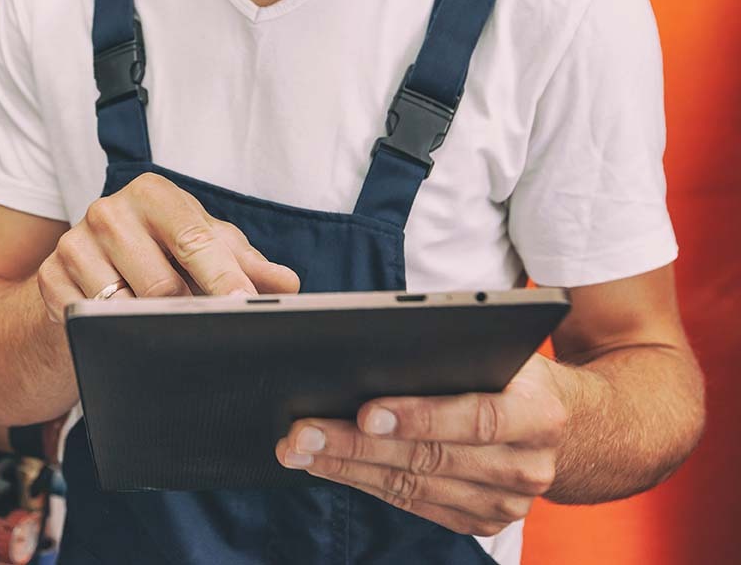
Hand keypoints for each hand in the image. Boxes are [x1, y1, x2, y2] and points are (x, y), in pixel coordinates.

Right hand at [37, 173, 299, 320]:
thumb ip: (245, 263)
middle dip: (188, 314)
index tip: (244, 306)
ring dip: (148, 328)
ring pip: (124, 309)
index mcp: (153, 193)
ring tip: (159, 329)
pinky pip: (90, 323)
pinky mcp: (49, 281)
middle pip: (161, 284)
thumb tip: (287, 284)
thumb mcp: (202, 251)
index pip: (195, 239)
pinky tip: (119, 331)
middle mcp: (109, 211)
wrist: (84, 277)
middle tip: (204, 331)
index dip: (223, 278)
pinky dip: (111, 335)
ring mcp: (73, 245)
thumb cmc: (156, 258)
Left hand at [276, 354, 570, 536]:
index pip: (476, 418)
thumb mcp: (503, 353)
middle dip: (357, 444)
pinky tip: (329, 466)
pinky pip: (414, 504)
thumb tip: (377, 349)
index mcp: (540, 414)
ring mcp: (506, 503)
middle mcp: (527, 466)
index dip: (419, 417)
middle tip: (303, 431)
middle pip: (430, 458)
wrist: (572, 428)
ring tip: (300, 449)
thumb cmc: (517, 376)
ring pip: (413, 486)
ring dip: (347, 467)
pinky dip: (365, 484)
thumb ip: (458, 355)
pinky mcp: (484, 523)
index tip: (365, 411)